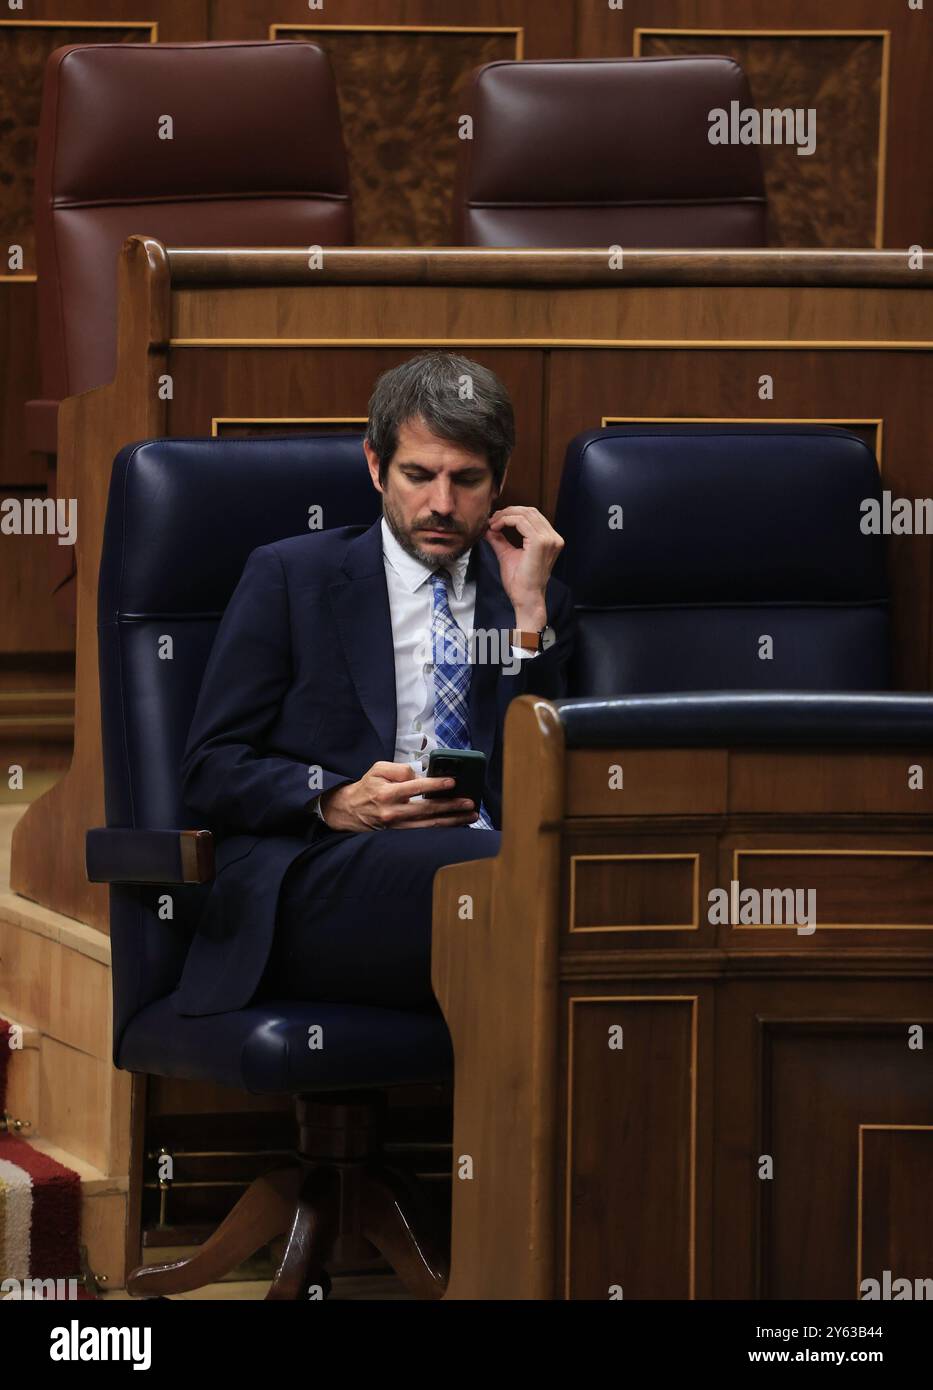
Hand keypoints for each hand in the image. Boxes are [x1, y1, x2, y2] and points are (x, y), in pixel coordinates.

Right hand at [319, 761, 477, 831]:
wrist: (349, 810)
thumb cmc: (367, 787)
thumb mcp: (377, 769)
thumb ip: (400, 769)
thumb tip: (421, 776)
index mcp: (387, 793)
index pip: (416, 787)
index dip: (435, 785)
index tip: (453, 782)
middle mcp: (393, 812)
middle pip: (427, 810)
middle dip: (451, 806)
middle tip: (470, 802)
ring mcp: (397, 827)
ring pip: (430, 825)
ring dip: (452, 821)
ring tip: (470, 816)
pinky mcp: (400, 835)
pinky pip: (425, 833)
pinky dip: (442, 829)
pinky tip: (457, 825)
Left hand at [484, 505, 563, 629]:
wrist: (526, 598)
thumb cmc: (520, 582)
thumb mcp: (508, 555)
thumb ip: (500, 540)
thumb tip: (489, 528)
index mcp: (550, 540)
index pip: (532, 516)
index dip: (512, 514)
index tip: (495, 521)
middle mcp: (553, 538)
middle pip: (530, 511)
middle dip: (508, 512)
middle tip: (492, 520)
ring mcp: (549, 539)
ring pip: (525, 514)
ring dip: (505, 516)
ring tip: (492, 524)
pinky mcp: (540, 542)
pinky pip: (520, 522)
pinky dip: (506, 521)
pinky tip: (496, 528)